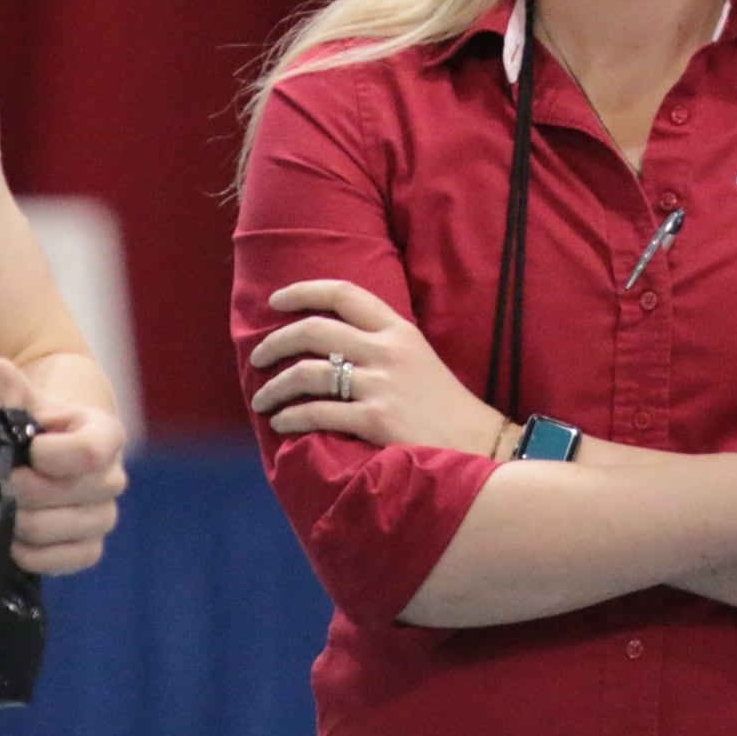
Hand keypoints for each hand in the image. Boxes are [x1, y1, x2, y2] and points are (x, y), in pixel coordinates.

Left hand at [0, 357, 126, 576]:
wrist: (40, 453)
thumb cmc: (29, 424)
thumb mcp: (17, 401)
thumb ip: (5, 388)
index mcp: (105, 433)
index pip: (91, 451)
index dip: (50, 455)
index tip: (24, 450)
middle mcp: (113, 475)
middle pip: (76, 492)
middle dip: (25, 492)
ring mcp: (104, 514)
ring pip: (73, 528)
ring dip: (26, 524)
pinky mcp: (91, 545)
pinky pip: (75, 558)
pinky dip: (39, 555)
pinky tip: (13, 540)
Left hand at [249, 280, 502, 455]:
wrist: (478, 444)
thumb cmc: (443, 405)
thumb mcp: (418, 358)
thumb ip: (381, 345)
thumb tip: (328, 345)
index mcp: (399, 330)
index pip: (344, 293)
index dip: (304, 291)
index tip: (276, 301)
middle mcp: (387, 350)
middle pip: (315, 330)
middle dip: (275, 341)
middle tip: (258, 357)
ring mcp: (381, 385)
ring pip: (307, 374)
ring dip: (275, 387)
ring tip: (263, 400)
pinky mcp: (375, 420)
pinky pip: (317, 414)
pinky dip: (291, 418)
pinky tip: (283, 424)